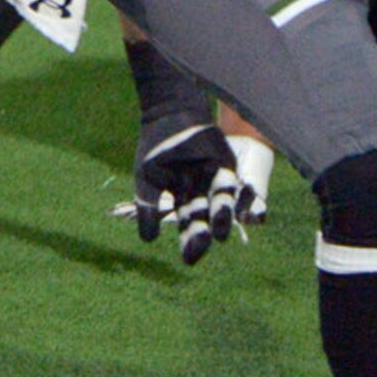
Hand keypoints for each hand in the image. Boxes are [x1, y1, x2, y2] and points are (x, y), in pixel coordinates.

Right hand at [135, 123, 240, 264]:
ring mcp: (214, 179)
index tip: (189, 260)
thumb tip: (147, 240)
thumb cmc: (155, 147)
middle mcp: (201, 192)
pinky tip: (230, 211)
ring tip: (219, 235)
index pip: (188, 225)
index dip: (189, 241)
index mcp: (183, 198)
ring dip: (219, 220)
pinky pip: (230, 186)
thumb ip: (146, 208)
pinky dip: (230, 201)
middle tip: (201, 249)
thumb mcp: (146, 179)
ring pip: (218, 205)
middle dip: (202, 235)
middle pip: (204, 218)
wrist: (169, 115)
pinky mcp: (226, 165)